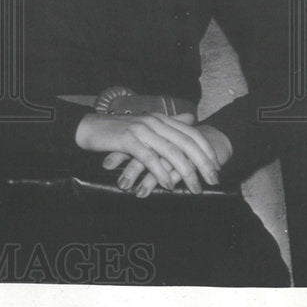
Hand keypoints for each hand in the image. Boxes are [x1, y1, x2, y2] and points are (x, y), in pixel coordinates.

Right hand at [102, 122, 232, 196]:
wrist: (89, 128)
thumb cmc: (118, 131)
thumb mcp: (147, 125)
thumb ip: (169, 123)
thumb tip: (191, 119)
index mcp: (160, 119)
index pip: (191, 133)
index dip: (206, 150)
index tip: (217, 167)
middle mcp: (154, 122)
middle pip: (186, 143)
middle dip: (203, 163)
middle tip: (213, 180)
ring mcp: (141, 130)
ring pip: (171, 151)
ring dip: (186, 172)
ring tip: (195, 187)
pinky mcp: (127, 140)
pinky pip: (149, 158)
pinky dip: (160, 172)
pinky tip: (168, 184)